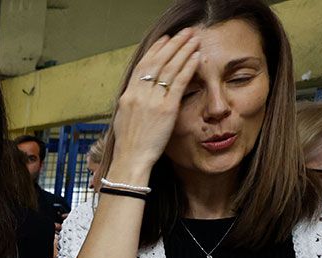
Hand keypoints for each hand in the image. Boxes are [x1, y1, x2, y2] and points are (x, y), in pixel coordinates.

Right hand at [109, 28, 201, 170]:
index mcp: (127, 96)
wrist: (130, 161)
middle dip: (172, 44)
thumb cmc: (129, 146)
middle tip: (184, 33)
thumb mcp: (124, 119)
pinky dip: (188, 67)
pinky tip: (197, 57)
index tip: (165, 40)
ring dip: (183, 50)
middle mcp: (138, 95)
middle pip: (157, 61)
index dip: (155, 50)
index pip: (143, 66)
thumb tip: (141, 93)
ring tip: (194, 39)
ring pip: (169, 68)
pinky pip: (179, 82)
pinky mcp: (166, 109)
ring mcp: (152, 101)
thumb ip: (134, 103)